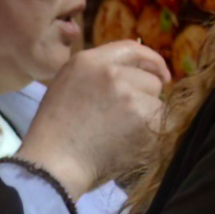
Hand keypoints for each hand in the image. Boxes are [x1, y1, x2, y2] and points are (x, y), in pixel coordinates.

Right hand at [17, 42, 168, 204]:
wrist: (52, 164)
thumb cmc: (54, 134)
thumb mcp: (67, 88)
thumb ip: (96, 75)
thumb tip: (132, 76)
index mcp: (87, 61)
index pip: (132, 48)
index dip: (151, 60)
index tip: (161, 74)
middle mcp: (109, 70)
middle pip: (149, 78)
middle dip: (146, 97)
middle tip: (128, 119)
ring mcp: (126, 92)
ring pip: (157, 100)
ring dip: (147, 117)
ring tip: (122, 134)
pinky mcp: (139, 115)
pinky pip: (160, 121)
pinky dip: (151, 134)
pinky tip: (129, 143)